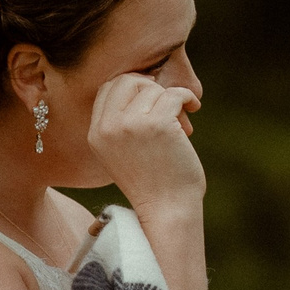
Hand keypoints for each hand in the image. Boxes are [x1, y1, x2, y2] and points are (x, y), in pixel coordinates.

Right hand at [87, 73, 204, 214]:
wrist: (167, 209)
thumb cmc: (152, 181)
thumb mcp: (121, 151)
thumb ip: (120, 122)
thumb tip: (143, 84)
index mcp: (96, 133)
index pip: (107, 88)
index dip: (132, 87)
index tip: (152, 98)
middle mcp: (108, 127)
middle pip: (126, 80)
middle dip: (150, 87)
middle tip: (167, 104)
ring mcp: (131, 125)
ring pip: (153, 88)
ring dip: (171, 98)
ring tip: (181, 120)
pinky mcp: (158, 125)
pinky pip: (174, 94)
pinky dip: (187, 97)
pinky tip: (193, 108)